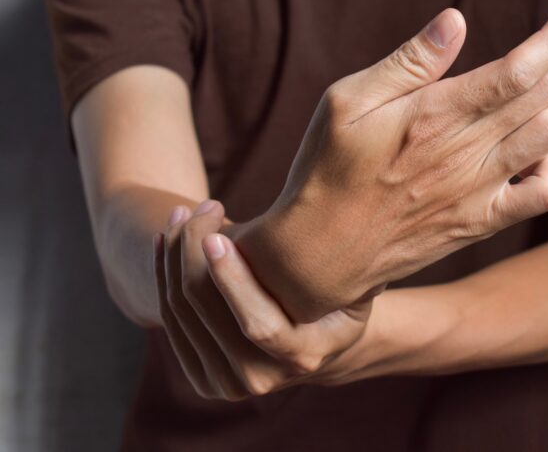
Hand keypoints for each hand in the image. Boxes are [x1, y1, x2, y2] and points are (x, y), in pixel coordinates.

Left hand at [154, 200, 372, 399]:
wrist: (316, 339)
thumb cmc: (334, 295)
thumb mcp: (341, 282)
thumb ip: (304, 265)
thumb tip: (264, 234)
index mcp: (303, 356)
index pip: (259, 324)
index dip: (232, 280)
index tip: (215, 236)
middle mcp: (261, 379)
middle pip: (207, 311)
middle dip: (193, 250)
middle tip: (200, 206)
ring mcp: (227, 384)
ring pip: (181, 311)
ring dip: (174, 255)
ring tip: (182, 212)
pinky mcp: (202, 378)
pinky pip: (170, 319)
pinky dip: (163, 274)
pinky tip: (165, 238)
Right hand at [236, 0, 547, 321]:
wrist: (322, 254)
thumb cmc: (327, 169)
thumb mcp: (346, 104)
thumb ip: (407, 63)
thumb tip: (456, 20)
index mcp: (433, 113)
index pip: (519, 66)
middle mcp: (465, 151)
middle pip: (546, 92)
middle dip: (543, 66)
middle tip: (512, 72)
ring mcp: (478, 190)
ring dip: (544, 113)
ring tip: (509, 116)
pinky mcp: (482, 222)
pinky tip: (521, 162)